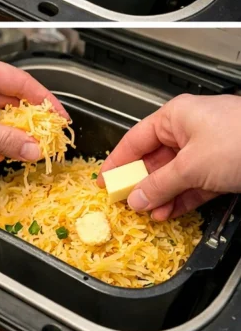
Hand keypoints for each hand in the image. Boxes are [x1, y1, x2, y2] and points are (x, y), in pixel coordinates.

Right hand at [99, 93, 240, 219]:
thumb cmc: (240, 142)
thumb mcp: (191, 166)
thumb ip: (159, 185)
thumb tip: (134, 198)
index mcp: (176, 116)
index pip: (135, 139)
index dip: (117, 162)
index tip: (103, 182)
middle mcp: (190, 129)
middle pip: (155, 159)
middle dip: (141, 184)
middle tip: (125, 203)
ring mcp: (209, 148)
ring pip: (175, 174)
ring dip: (161, 196)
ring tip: (149, 214)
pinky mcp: (224, 167)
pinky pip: (194, 184)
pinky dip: (182, 198)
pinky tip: (169, 213)